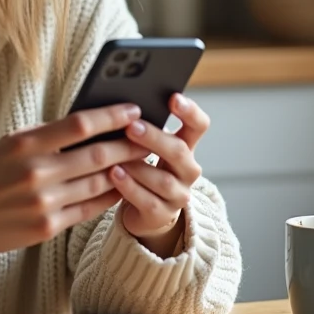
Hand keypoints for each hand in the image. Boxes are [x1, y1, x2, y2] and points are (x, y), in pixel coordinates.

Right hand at [0, 104, 149, 267]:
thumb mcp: (7, 144)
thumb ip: (45, 135)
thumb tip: (88, 123)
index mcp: (25, 144)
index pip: (80, 124)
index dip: (112, 116)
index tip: (133, 109)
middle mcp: (36, 172)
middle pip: (98, 155)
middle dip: (129, 145)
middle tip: (150, 137)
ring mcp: (43, 203)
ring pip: (99, 183)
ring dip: (125, 172)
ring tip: (142, 161)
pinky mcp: (47, 228)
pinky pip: (89, 210)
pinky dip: (109, 196)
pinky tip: (121, 187)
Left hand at [111, 93, 209, 255]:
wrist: (143, 212)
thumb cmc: (141, 170)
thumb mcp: (146, 148)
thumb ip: (141, 129)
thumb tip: (120, 106)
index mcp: (185, 147)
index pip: (199, 125)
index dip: (190, 111)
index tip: (173, 98)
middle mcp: (187, 170)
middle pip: (179, 151)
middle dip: (154, 138)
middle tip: (132, 127)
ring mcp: (178, 195)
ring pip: (163, 180)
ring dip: (138, 166)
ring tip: (116, 156)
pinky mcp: (162, 215)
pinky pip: (148, 201)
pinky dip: (130, 187)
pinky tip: (114, 174)